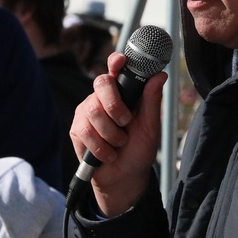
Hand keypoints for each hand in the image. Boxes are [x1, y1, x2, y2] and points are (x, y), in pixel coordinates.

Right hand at [70, 51, 166, 216]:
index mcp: (123, 92)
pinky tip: (108, 153)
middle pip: (101, 83)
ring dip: (111, 134)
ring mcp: (87, 111)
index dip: (116, 61)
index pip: (116, 68)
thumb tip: (160, 75)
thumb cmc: (138, 149)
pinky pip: (86, 131)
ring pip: (94, 111)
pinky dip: (102, 147)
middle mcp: (103, 97)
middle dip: (115, 105)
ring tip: (119, 144)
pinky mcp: (77, 128)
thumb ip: (152, 101)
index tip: (120, 60)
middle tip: (125, 122)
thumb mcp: (151, 126)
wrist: (124, 177)